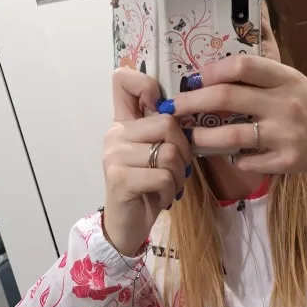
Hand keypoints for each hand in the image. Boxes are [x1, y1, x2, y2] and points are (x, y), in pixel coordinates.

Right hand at [103, 69, 192, 255]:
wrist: (127, 226)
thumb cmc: (148, 187)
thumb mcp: (157, 154)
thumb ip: (164, 131)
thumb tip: (191, 111)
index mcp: (123, 123)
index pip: (122, 80)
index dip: (146, 83)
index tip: (160, 106)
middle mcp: (114, 134)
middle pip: (166, 123)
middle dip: (183, 150)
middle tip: (176, 170)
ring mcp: (114, 156)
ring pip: (169, 152)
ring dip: (177, 175)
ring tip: (166, 186)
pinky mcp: (119, 178)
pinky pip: (163, 176)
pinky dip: (169, 191)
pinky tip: (159, 198)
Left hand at [171, 57, 306, 176]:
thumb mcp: (294, 78)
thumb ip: (265, 63)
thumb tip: (250, 15)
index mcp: (286, 78)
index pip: (243, 65)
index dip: (212, 70)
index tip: (194, 78)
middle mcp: (285, 104)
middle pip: (228, 98)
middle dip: (193, 102)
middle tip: (174, 108)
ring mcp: (285, 135)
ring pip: (232, 136)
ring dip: (203, 137)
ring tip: (189, 137)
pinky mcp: (286, 162)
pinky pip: (248, 161)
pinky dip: (234, 159)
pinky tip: (227, 155)